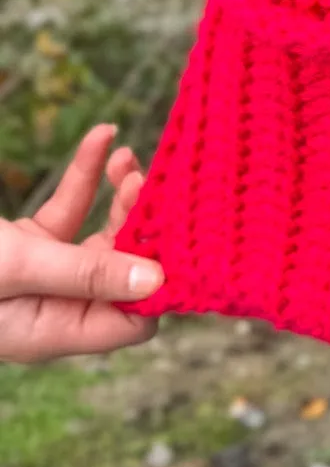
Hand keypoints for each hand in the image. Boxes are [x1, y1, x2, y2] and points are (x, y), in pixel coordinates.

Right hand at [0, 124, 162, 362]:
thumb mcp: (17, 266)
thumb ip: (84, 274)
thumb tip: (158, 283)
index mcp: (53, 331)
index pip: (134, 321)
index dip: (160, 281)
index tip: (176, 232)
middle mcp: (52, 309)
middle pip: (124, 273)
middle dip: (141, 225)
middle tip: (148, 180)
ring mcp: (39, 277)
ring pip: (97, 239)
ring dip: (117, 195)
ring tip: (127, 157)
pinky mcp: (22, 246)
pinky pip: (66, 212)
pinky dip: (83, 176)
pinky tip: (101, 136)